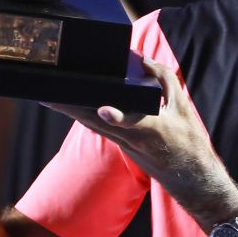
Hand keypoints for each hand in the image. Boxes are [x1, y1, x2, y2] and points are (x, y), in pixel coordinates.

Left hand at [45, 57, 237, 228]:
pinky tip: (70, 106)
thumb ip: (164, 80)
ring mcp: (124, 145)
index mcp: (152, 130)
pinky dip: (83, 116)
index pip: (132, 124)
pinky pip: (98, 129)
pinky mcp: (121, 146)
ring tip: (49, 97)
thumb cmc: (189, 142)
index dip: (118, 118)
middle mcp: (132, 140)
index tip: (104, 109)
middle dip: (72, 108)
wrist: (190, 178)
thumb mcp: (184, 108)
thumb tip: (143, 58)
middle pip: (97, 122)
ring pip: (93, 126)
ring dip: (71, 112)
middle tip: (48, 94)